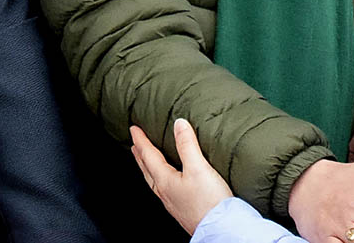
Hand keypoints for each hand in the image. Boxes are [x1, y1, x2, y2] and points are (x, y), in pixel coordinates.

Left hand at [130, 119, 231, 234]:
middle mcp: (165, 193)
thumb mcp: (198, 168)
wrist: (220, 229)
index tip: (133, 129)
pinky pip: (164, 190)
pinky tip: (169, 182)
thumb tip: (179, 124)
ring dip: (148, 168)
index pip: (148, 156)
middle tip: (134, 145)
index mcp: (165, 181)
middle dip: (140, 156)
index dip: (141, 141)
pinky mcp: (182, 209)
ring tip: (147, 162)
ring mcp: (172, 203)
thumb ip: (188, 145)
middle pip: (147, 170)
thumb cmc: (210, 202)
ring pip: (154, 181)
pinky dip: (160, 179)